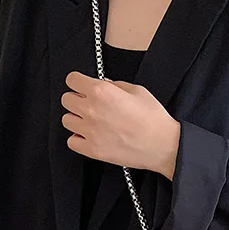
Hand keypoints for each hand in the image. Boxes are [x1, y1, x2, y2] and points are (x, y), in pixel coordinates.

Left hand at [61, 73, 180, 179]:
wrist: (162, 146)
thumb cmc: (154, 119)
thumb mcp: (137, 90)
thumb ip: (115, 86)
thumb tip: (104, 86)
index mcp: (101, 91)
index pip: (72, 80)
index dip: (78, 82)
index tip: (82, 86)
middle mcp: (91, 110)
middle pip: (66, 99)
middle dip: (76, 99)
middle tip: (89, 104)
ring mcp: (90, 132)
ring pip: (66, 120)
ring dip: (77, 119)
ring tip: (91, 122)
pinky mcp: (92, 150)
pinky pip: (71, 141)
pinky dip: (78, 139)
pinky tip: (90, 137)